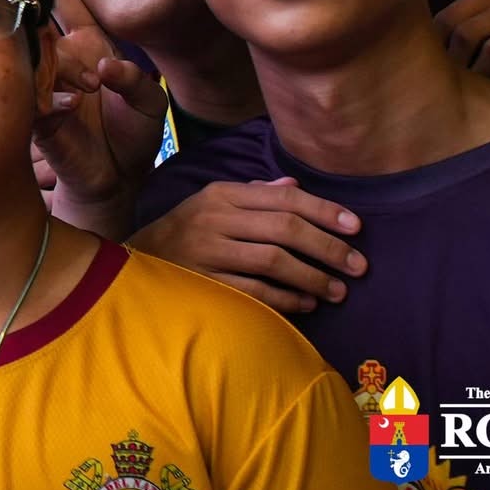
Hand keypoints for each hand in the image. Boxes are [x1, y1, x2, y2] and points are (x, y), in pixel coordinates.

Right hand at [32, 0, 167, 201]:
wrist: (120, 178)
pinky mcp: (37, 121)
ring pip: (37, 62)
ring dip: (63, 71)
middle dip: (67, 44)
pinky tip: (69, 108)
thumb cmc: (134, 133)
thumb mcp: (150, 101)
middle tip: (93, 72)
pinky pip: (32, 100)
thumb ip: (135, 79)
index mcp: (84, 48)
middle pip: (44, 31)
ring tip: (89, 89)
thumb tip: (103, 68)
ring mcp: (43, 89)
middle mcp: (59, 63)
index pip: (60, 6)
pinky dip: (52, 102)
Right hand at [132, 178, 365, 314]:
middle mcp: (215, 218)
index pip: (284, 198)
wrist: (132, 267)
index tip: (356, 227)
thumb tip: (294, 185)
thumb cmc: (183, 234)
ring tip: (337, 290)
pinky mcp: (204, 284)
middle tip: (358, 266)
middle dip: (328, 247)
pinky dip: (286, 300)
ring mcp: (208, 252)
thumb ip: (254, 195)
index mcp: (222, 194)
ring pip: (273, 261)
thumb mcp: (212, 204)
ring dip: (312, 277)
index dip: (324, 211)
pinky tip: (306, 304)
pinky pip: (255, 293)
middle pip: (284, 228)